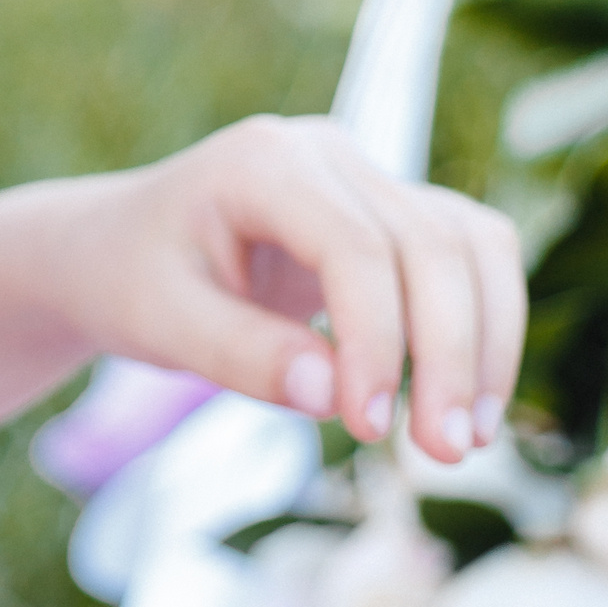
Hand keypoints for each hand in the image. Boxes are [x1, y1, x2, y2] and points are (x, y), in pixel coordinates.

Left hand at [46, 114, 525, 466]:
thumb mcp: (161, 324)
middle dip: (448, 353)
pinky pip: (470, 254)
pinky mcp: (393, 210)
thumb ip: (240, 355)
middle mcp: (327, 152)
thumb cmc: (132, 280)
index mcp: (262, 162)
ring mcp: (367, 173)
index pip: (354, 247)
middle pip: (428, 244)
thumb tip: (332, 397)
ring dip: (484, 342)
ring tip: (468, 438)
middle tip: (442, 454)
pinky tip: (470, 401)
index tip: (366, 427)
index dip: (376, 340)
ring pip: (469, 244)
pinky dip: (486, 323)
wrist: (120, 248)